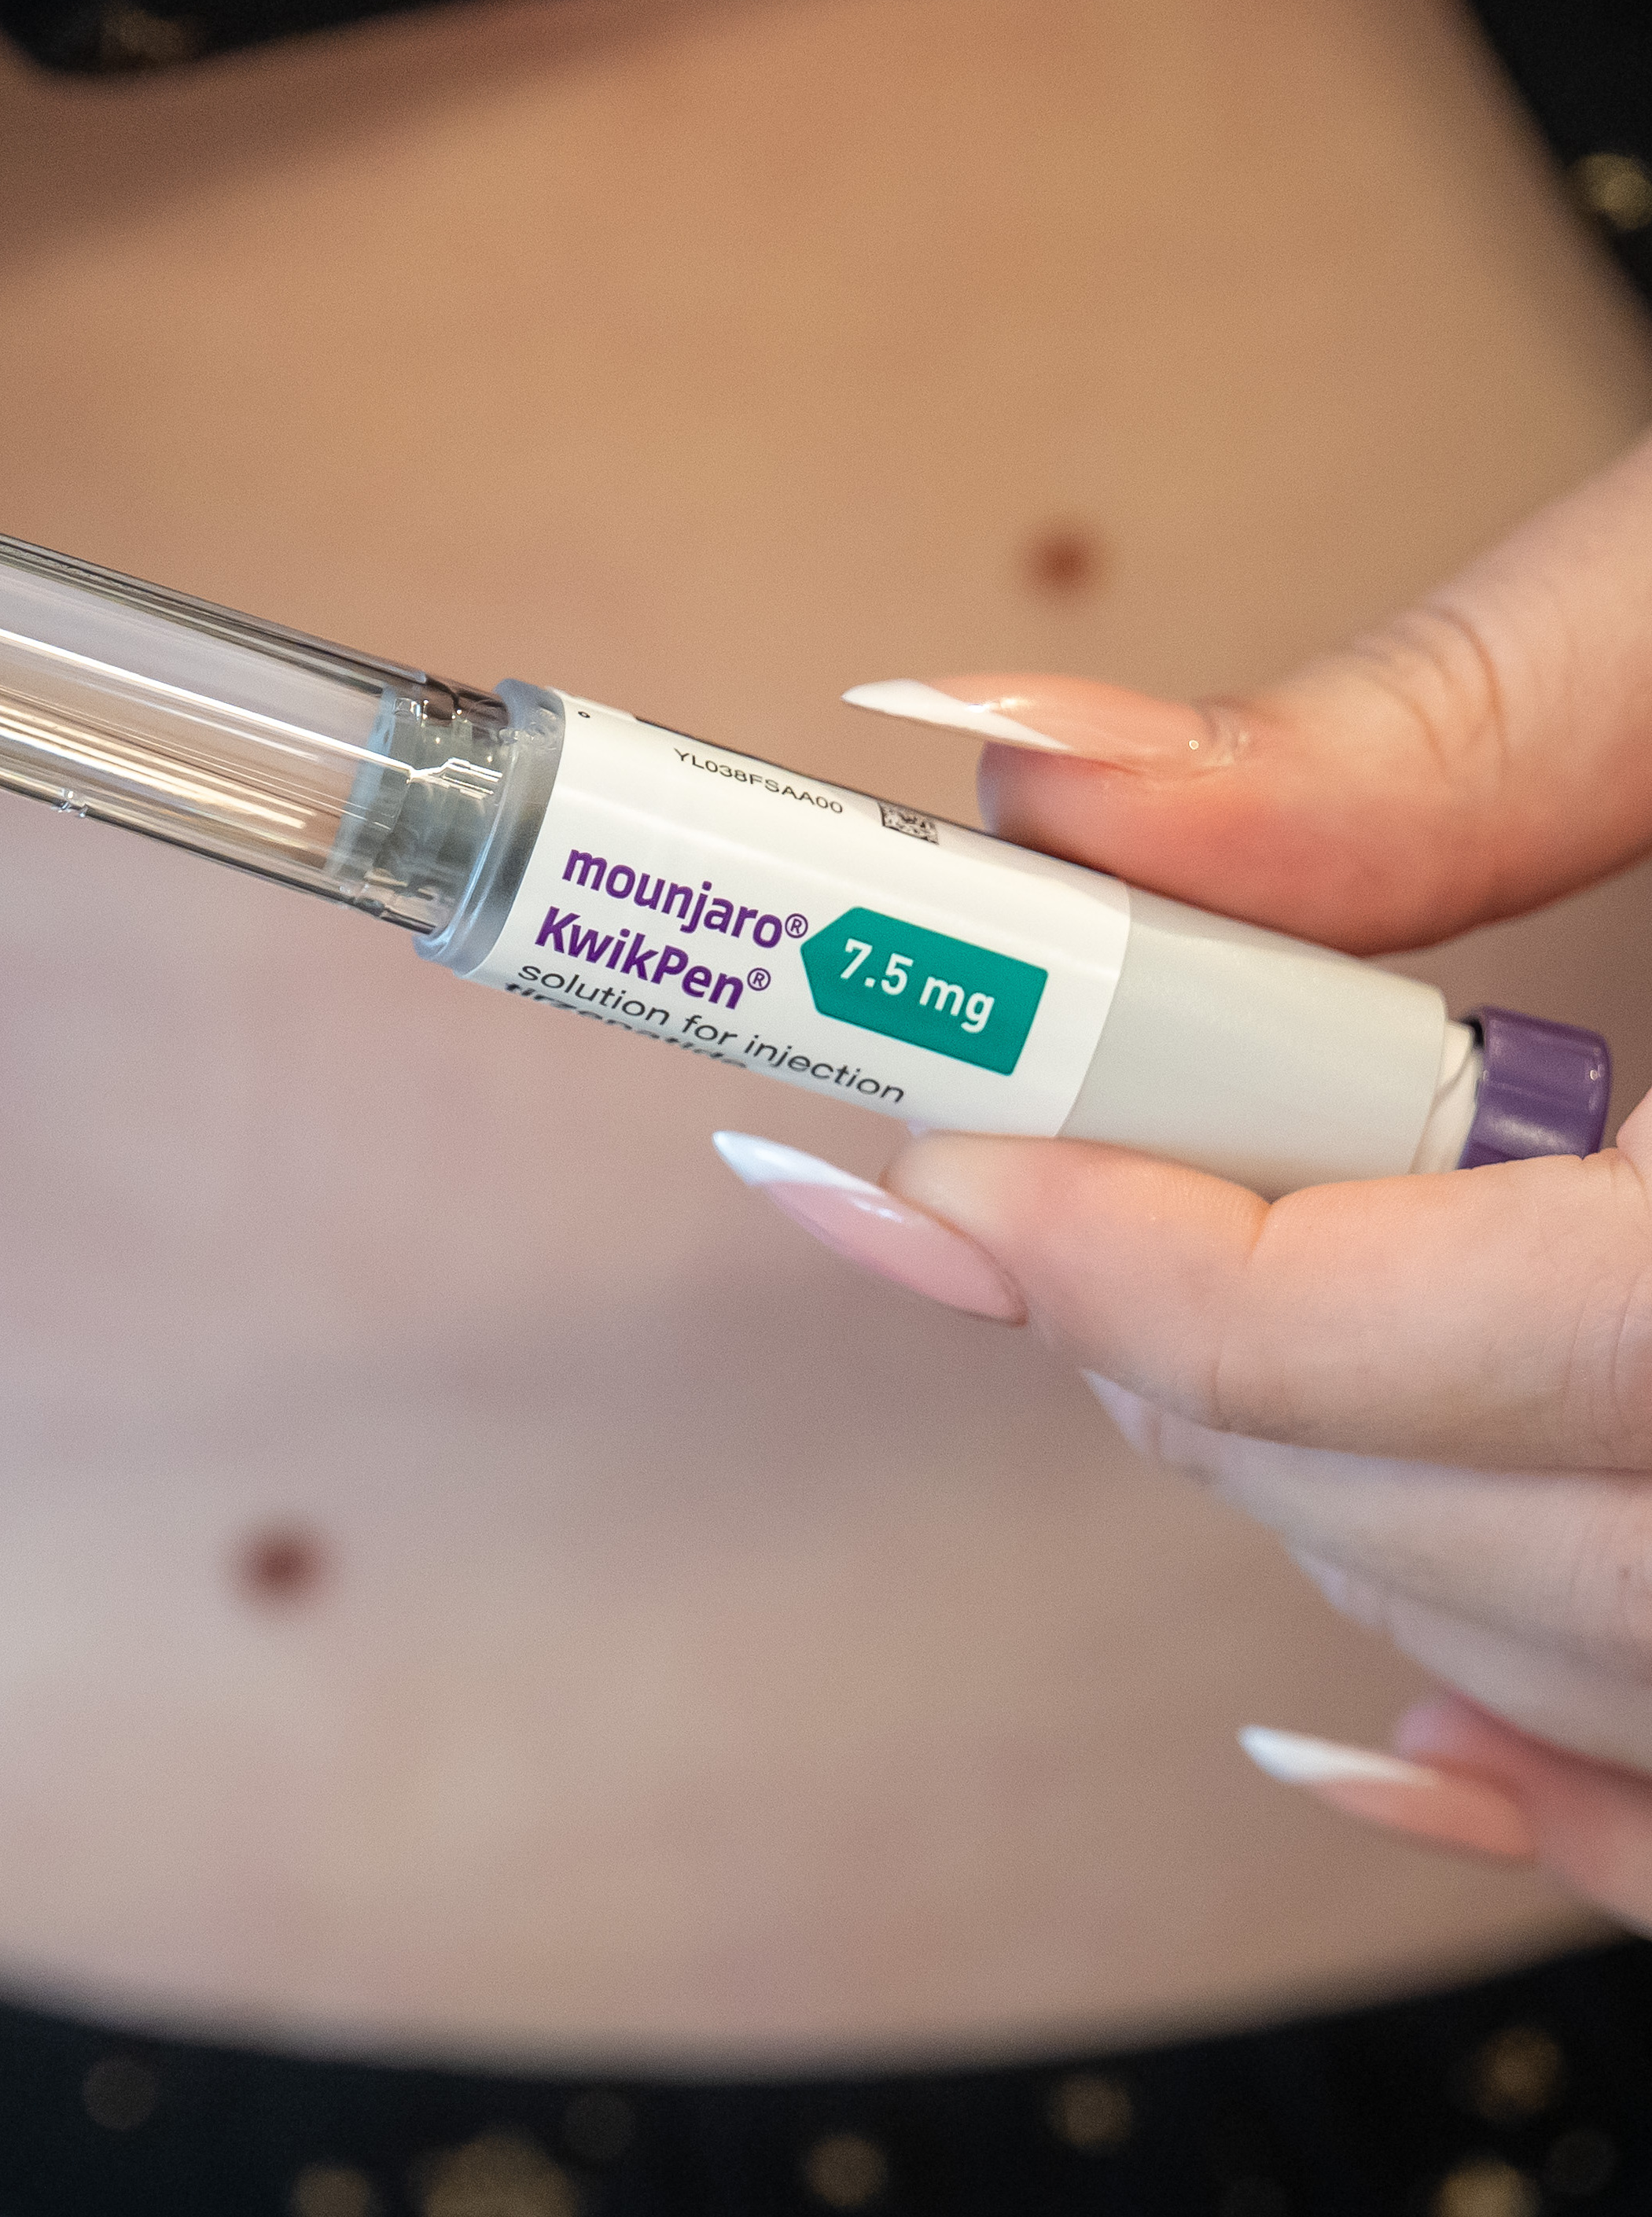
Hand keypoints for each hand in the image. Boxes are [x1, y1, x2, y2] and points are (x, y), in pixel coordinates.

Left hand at [724, 414, 1651, 1928]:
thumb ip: (1442, 729)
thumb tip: (1041, 775)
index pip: (1552, 1328)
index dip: (1187, 1273)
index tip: (933, 1177)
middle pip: (1556, 1536)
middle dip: (1217, 1385)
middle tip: (1002, 1217)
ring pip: (1641, 1679)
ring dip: (1345, 1531)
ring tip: (1157, 1340)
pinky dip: (1571, 1785)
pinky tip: (1391, 1724)